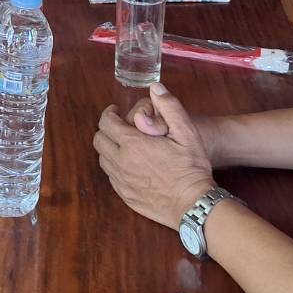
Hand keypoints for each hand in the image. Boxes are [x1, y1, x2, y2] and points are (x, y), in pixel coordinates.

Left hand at [93, 84, 215, 230]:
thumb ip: (170, 106)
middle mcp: (121, 162)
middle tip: (120, 127)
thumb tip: (155, 87)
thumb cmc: (192, 167)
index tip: (116, 111)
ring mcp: (122, 181)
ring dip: (110, 148)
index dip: (109, 113)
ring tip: (124, 145)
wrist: (193, 204)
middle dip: (107, 130)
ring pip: (103, 159)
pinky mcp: (125, 196)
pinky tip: (130, 166)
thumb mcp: (187, 132)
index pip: (106, 123)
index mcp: (132, 144)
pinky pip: (111, 177)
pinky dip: (115, 167)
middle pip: (99, 140)